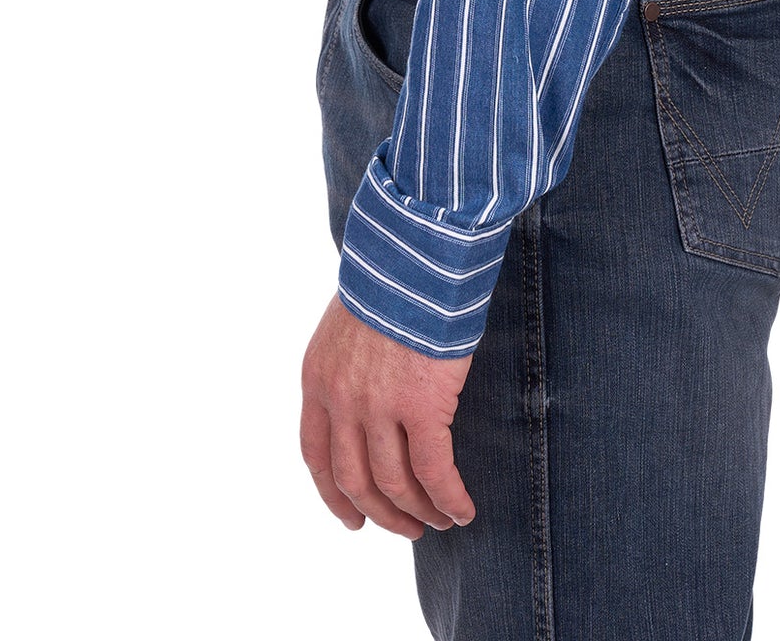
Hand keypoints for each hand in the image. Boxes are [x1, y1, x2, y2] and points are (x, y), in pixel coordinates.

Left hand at [299, 294, 475, 539]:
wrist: (415, 250)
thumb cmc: (392, 276)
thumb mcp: (349, 323)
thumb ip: (350, 366)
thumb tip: (371, 397)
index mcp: (318, 378)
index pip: (316, 455)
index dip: (334, 496)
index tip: (352, 519)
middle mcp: (341, 398)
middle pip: (354, 479)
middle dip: (381, 513)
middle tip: (407, 528)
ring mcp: (378, 405)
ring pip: (395, 483)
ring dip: (419, 512)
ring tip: (442, 522)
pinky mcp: (422, 405)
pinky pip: (434, 471)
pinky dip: (449, 499)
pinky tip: (463, 510)